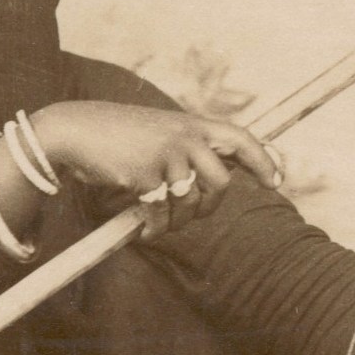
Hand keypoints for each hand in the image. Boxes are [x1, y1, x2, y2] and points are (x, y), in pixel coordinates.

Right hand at [27, 99, 281, 235]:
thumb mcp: (163, 131)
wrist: (77, 130)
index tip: (277, 181)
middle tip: (190, 215)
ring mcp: (166, 154)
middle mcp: (186, 136)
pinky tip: (145, 230)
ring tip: (159, 223)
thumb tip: (216, 179)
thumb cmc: (120, 135)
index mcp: (193, 124)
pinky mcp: (145, 174)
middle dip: (208, 207)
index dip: (263, 161)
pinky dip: (154, 229)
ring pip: (190, 203)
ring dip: (175, 222)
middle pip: (220, 183)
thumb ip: (190, 147)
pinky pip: (161, 214)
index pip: (241, 139)